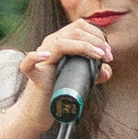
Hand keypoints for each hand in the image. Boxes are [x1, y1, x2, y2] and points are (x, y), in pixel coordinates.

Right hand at [0, 21, 111, 138]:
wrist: (41, 111)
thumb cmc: (61, 91)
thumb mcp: (82, 79)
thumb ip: (96, 73)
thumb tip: (107, 71)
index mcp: (60, 42)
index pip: (80, 26)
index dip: (98, 36)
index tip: (108, 54)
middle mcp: (50, 46)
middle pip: (74, 31)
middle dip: (96, 41)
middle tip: (107, 57)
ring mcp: (42, 60)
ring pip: (60, 43)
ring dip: (84, 46)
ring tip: (98, 56)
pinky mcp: (34, 76)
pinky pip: (28, 63)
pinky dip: (35, 57)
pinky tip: (47, 56)